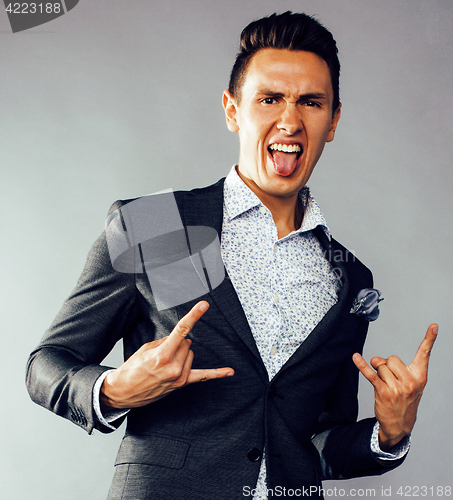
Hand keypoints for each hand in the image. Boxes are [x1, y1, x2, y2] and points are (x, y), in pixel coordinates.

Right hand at [100, 301, 234, 409]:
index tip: (203, 305)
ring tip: (165, 362)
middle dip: (176, 343)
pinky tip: (229, 371)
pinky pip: (203, 377)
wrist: (124, 391)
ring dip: (181, 353)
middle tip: (161, 352)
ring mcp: (179, 377)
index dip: (193, 315)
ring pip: (190, 353)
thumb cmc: (132, 369)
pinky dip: (217, 373)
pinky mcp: (182, 384)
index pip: (182, 330)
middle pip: (186, 343)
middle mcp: (173, 367)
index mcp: (162, 355)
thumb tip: (180, 339)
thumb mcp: (145, 349)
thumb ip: (165, 341)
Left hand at [353, 323, 437, 450]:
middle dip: (387, 365)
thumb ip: (394, 367)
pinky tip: (355, 357)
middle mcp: (410, 382)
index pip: (425, 354)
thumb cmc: (404, 400)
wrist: (400, 425)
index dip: (429, 339)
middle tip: (390, 379)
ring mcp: (397, 388)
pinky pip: (370, 374)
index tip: (434, 325)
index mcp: (420, 377)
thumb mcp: (407, 383)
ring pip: (381, 365)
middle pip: (392, 358)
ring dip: (378, 372)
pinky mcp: (383, 392)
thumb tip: (375, 359)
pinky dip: (361, 365)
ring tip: (385, 386)